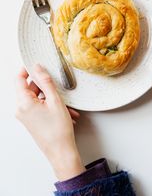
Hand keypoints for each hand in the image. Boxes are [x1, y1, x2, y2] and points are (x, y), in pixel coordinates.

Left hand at [15, 64, 85, 179]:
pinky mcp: (31, 119)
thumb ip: (46, 81)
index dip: (27, 69)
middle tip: (58, 87)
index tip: (37, 65)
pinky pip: (39, 106)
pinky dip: (50, 105)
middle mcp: (21, 109)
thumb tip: (38, 68)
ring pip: (37, 97)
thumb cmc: (58, 130)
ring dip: (51, 98)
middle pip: (30, 88)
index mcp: (23, 103)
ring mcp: (25, 115)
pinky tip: (64, 111)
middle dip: (46, 87)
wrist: (61, 151)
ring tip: (66, 105)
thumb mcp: (55, 100)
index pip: (18, 78)